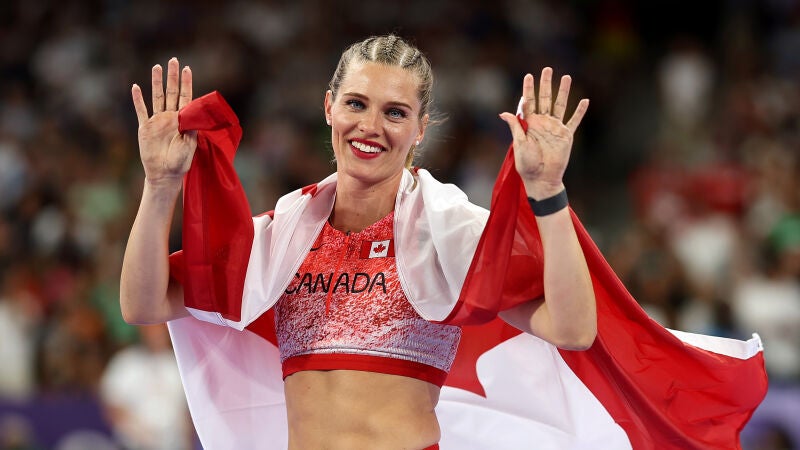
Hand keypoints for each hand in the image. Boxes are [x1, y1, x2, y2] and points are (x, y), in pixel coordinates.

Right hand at [132, 57, 196, 186]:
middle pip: (171, 92)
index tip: (188, 68)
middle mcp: (170, 117)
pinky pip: (141, 111)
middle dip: (173, 77)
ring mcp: (157, 121)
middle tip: (173, 60)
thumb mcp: (190, 144)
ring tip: (157, 67)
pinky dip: (138, 100)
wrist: (165, 173)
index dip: (187, 83)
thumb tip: (193, 110)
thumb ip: (191, 127)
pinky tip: (136, 87)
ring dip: (156, 82)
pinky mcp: (145, 128)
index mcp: (184, 120)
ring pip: (157, 97)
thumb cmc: (181, 161)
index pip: (186, 97)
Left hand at [499, 67, 588, 198]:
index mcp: (529, 124)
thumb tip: (503, 113)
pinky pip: (574, 121)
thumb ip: (515, 127)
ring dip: (563, 91)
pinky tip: (585, 100)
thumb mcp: (518, 144)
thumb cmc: (527, 164)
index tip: (528, 76)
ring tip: (566, 77)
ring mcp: (555, 128)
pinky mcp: (566, 135)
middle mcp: (543, 122)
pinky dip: (580, 111)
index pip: (529, 102)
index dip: (528, 89)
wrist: (541, 178)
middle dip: (546, 84)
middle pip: (545, 99)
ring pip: (560, 105)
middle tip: (547, 69)